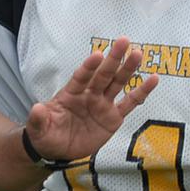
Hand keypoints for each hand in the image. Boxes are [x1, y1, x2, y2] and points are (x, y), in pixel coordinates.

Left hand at [25, 36, 157, 160]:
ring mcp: (102, 104)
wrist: (57, 150)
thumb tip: (36, 108)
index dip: (89, 67)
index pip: (81, 78)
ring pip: (117, 83)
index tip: (97, 55)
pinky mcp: (113, 117)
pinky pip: (130, 103)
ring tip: (138, 53)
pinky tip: (153, 79)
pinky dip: (141, 92)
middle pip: (103, 74)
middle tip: (123, 41)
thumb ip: (38, 119)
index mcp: (71, 93)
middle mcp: (89, 94)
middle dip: (113, 59)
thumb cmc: (46, 134)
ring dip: (128, 69)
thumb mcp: (39, 129)